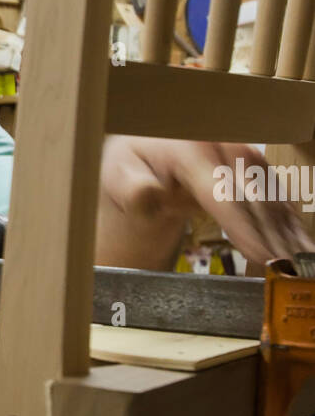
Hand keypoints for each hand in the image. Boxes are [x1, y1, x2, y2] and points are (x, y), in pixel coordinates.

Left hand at [96, 137, 314, 270]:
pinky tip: (299, 247)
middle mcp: (222, 145)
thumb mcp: (118, 178)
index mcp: (189, 148)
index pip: (222, 193)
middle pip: (255, 196)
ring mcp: (241, 153)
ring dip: (289, 231)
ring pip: (272, 196)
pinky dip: (289, 222)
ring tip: (301, 264)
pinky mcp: (254, 165)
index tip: (262, 255)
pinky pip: (276, 195)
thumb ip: (131, 190)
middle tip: (289, 270)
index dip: (244, 227)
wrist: (144, 150)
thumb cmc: (130, 168)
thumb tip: (146, 194)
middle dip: (274, 235)